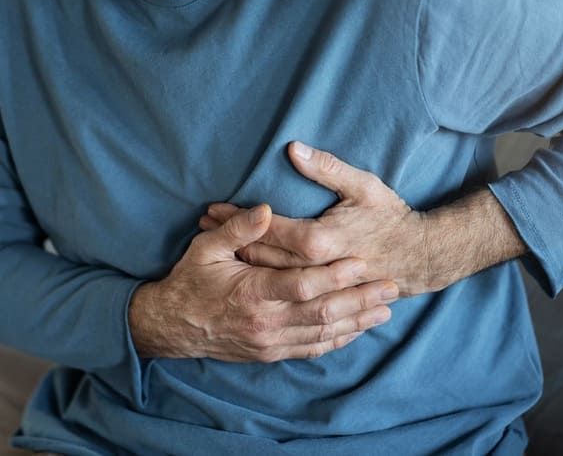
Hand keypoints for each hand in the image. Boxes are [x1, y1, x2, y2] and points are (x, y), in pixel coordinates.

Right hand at [129, 204, 399, 361]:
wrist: (172, 326)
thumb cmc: (189, 281)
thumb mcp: (206, 247)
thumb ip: (238, 228)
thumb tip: (267, 209)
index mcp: (252, 293)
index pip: (304, 285)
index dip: (336, 275)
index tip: (362, 262)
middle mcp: (266, 322)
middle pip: (323, 312)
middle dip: (360, 299)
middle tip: (390, 286)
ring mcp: (270, 342)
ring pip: (323, 333)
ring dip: (356, 322)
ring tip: (385, 309)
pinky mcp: (271, 353)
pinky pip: (311, 348)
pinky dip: (337, 340)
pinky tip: (356, 331)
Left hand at [200, 142, 450, 296]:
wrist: (419, 258)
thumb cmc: (390, 218)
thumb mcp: (363, 186)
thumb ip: (326, 168)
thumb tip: (293, 149)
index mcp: (319, 240)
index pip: (265, 228)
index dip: (235, 218)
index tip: (210, 209)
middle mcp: (313, 268)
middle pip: (259, 254)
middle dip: (228, 240)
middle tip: (200, 228)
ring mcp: (317, 288)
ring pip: (266, 276)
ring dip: (237, 260)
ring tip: (209, 247)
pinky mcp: (322, 299)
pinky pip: (282, 293)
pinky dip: (258, 280)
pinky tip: (240, 274)